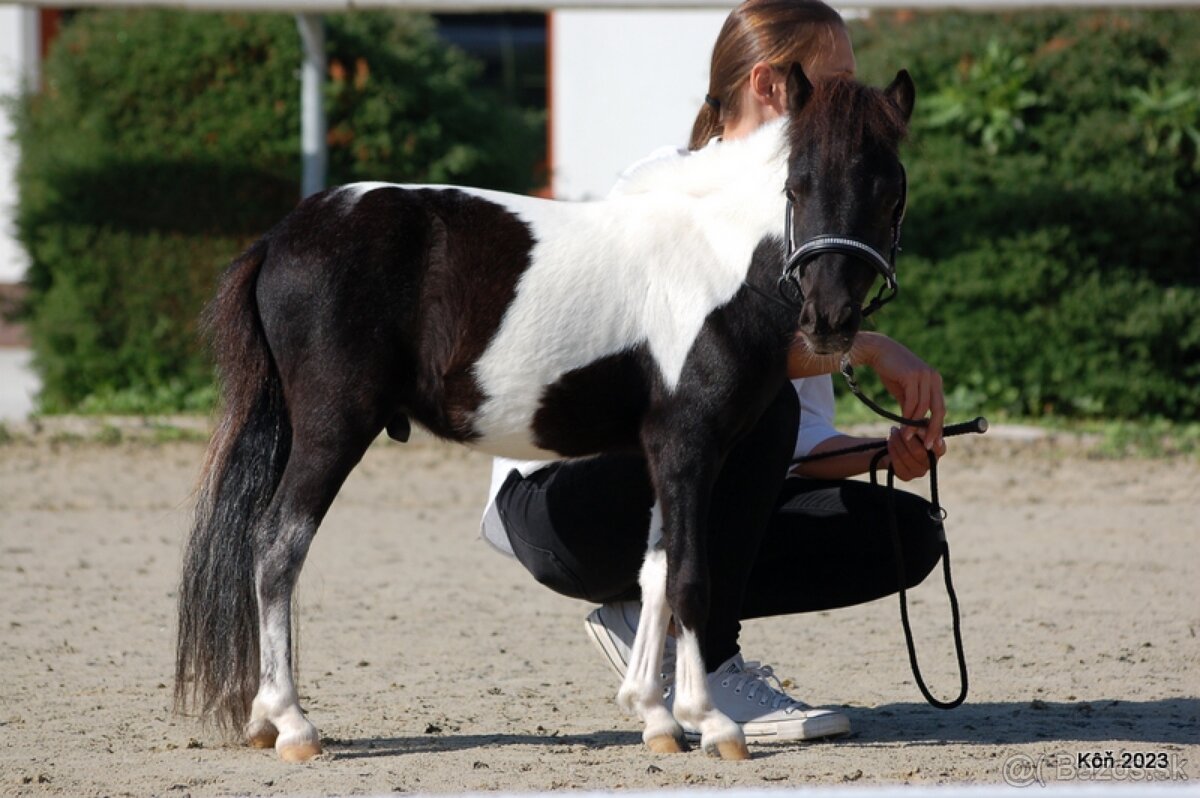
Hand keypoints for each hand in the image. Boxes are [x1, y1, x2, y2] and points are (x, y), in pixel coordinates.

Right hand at [858, 333, 944, 451]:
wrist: (878, 351)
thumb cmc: (890, 371)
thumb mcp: (904, 391)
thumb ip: (911, 406)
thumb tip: (914, 425)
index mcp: (935, 381)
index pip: (940, 407)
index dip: (938, 426)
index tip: (933, 442)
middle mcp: (933, 378)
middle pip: (939, 409)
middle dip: (934, 430)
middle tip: (927, 446)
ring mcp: (924, 376)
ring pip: (924, 407)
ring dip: (915, 425)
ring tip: (908, 438)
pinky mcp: (912, 376)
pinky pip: (913, 402)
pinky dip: (908, 417)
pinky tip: (902, 426)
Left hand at [885, 425, 947, 480]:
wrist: (897, 446)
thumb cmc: (912, 433)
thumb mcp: (919, 425)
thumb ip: (923, 425)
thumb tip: (918, 428)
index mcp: (939, 451)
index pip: (939, 448)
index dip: (928, 439)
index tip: (917, 429)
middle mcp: (931, 464)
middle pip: (918, 452)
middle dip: (907, 438)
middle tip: (900, 428)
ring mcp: (919, 472)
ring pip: (906, 456)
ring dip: (897, 442)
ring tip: (893, 432)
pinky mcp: (906, 476)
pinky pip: (897, 463)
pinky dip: (892, 450)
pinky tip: (890, 442)